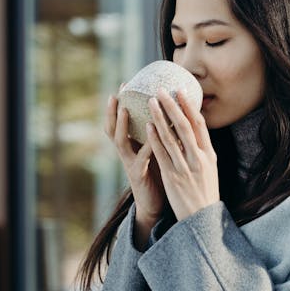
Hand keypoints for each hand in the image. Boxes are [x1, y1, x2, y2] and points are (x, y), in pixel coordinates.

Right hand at [105, 88, 165, 245]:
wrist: (157, 206)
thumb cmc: (160, 177)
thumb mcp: (158, 153)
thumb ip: (162, 136)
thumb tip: (176, 114)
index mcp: (133, 146)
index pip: (122, 122)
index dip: (120, 104)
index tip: (125, 84)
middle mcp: (128, 153)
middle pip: (113, 128)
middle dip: (113, 111)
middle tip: (116, 93)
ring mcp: (130, 164)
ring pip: (120, 141)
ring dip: (122, 124)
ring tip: (125, 109)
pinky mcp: (138, 176)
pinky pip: (141, 158)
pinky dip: (147, 146)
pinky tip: (153, 136)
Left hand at [146, 87, 219, 221]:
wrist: (201, 218)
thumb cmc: (204, 192)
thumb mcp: (210, 169)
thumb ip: (202, 150)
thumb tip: (194, 130)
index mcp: (209, 155)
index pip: (200, 125)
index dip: (190, 106)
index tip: (181, 90)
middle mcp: (199, 159)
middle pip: (185, 126)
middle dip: (172, 106)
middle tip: (161, 89)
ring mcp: (186, 168)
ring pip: (171, 137)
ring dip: (160, 117)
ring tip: (150, 101)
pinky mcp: (173, 177)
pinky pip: (162, 154)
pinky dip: (155, 138)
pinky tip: (147, 126)